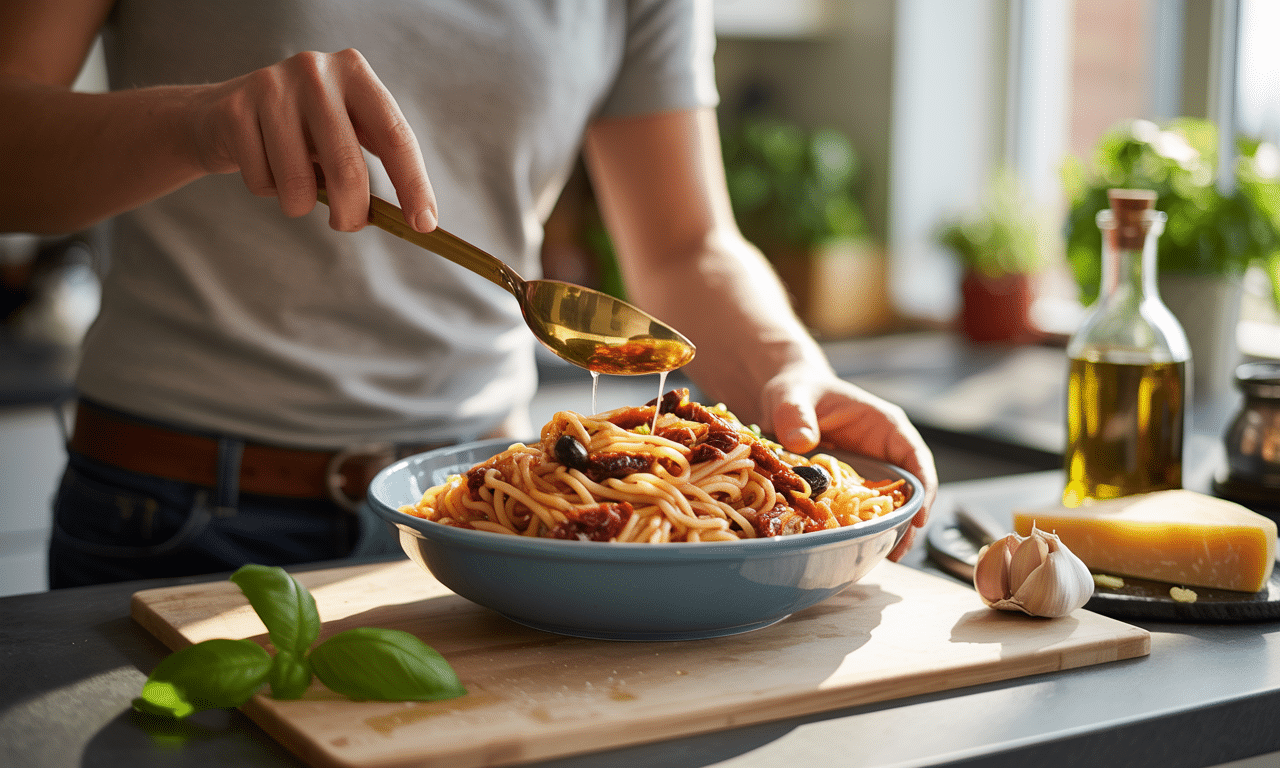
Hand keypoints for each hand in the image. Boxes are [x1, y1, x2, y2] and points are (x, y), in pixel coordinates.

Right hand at [190, 48, 435, 232]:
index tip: (424, 225)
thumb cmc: (302, 132)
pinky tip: (263, 165)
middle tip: (348, 225)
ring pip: (299, 185)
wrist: (223, 113)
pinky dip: (267, 191)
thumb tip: (417, 219)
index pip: (397, 137)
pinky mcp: (235, 111)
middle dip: (352, 213)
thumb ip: (376, 161)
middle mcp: (316, 72)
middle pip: (349, 169)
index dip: (414, 186)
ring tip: (295, 185)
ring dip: (300, 204)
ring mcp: (272, 87)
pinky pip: (263, 182)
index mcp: (356, 74)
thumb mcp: (345, 132)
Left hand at [762, 370, 937, 561]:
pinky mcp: (848, 487)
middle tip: (895, 551)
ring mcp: (868, 471)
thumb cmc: (798, 391)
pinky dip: (858, 528)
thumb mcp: (793, 396)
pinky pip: (858, 510)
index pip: (915, 457)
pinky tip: (850, 546)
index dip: (923, 489)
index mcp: (884, 426)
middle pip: (908, 490)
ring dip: (885, 530)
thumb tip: (802, 441)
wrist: (785, 400)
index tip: (919, 517)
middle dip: (907, 522)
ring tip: (877, 556)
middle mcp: (883, 451)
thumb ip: (796, 415)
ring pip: (886, 505)